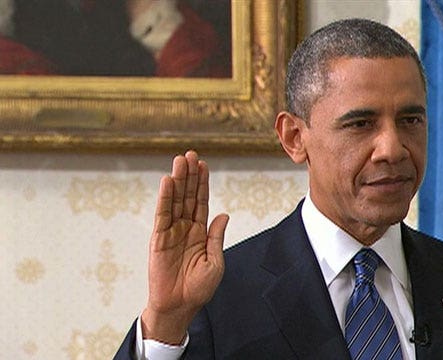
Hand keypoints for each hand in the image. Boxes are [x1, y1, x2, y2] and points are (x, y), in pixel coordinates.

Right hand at [141, 150, 227, 343]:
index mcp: (200, 232)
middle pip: (187, 196)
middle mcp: (185, 228)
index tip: (203, 165)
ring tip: (180, 160)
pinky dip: (165, 198)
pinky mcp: (158, 239)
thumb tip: (223, 214)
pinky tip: (168, 182)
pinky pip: (162, 215)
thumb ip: (216, 237)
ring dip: (178, 180)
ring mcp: (171, 232)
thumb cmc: (198, 288)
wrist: (179, 307)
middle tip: (190, 154)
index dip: (202, 184)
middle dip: (190, 175)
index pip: (201, 202)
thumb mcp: (215, 262)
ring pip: (175, 201)